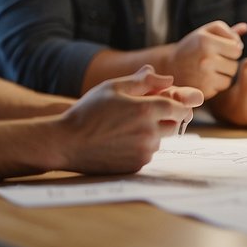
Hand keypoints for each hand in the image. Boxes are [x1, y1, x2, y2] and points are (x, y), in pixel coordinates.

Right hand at [57, 66, 197, 173]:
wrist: (67, 142)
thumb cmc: (88, 111)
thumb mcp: (113, 88)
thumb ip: (143, 81)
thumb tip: (168, 79)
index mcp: (146, 111)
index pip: (178, 108)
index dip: (179, 105)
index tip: (174, 104)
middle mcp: (149, 134)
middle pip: (173, 126)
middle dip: (165, 119)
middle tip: (144, 114)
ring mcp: (143, 152)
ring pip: (159, 141)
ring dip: (151, 134)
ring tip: (125, 128)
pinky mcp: (135, 166)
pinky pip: (147, 154)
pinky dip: (140, 148)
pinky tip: (120, 142)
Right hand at [166, 21, 246, 97]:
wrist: (170, 66)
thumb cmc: (193, 47)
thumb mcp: (205, 33)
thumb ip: (226, 31)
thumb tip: (245, 27)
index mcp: (206, 41)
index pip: (237, 49)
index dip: (232, 49)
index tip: (222, 49)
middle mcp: (205, 58)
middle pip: (234, 65)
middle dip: (228, 63)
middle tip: (214, 60)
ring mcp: (203, 76)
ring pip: (230, 78)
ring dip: (224, 74)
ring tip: (210, 69)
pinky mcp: (202, 90)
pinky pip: (222, 87)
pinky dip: (217, 84)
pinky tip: (205, 78)